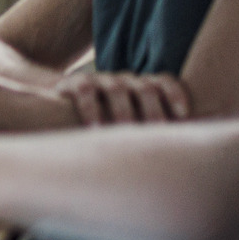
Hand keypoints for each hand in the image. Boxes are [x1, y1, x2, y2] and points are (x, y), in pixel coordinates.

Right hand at [59, 71, 191, 125]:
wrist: (54, 104)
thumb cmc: (102, 122)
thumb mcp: (127, 124)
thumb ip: (148, 132)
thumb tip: (180, 159)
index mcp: (140, 87)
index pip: (164, 81)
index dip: (175, 95)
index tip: (184, 116)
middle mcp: (123, 80)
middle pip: (145, 88)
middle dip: (153, 110)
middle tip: (158, 132)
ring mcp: (99, 80)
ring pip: (117, 88)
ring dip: (124, 110)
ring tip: (126, 131)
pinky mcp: (74, 83)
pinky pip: (85, 91)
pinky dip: (91, 109)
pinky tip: (94, 128)